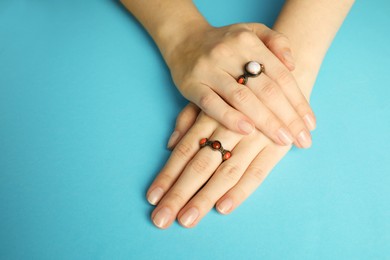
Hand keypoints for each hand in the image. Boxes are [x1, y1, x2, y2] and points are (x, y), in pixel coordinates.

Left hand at [147, 104, 290, 228]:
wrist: (286, 79)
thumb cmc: (243, 92)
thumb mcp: (215, 97)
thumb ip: (189, 118)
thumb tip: (169, 144)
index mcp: (211, 116)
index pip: (184, 150)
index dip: (167, 175)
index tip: (152, 197)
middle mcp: (230, 128)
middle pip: (200, 165)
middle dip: (179, 193)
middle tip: (161, 219)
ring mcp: (254, 139)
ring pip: (225, 173)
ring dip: (205, 198)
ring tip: (187, 220)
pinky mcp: (277, 147)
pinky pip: (257, 172)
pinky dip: (241, 191)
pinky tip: (223, 207)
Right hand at [165, 23, 315, 147]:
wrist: (185, 40)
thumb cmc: (225, 42)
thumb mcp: (252, 31)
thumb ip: (277, 42)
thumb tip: (293, 65)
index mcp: (249, 42)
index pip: (281, 76)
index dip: (298, 101)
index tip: (310, 124)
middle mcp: (230, 53)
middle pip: (266, 90)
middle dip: (287, 118)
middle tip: (303, 140)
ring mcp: (209, 69)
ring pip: (242, 99)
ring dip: (266, 122)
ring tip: (283, 140)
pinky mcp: (191, 85)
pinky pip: (212, 104)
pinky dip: (229, 118)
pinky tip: (247, 131)